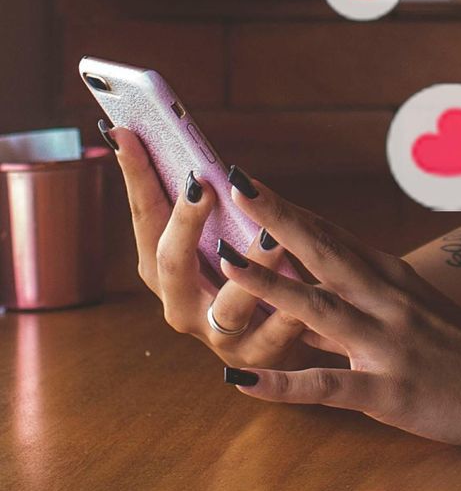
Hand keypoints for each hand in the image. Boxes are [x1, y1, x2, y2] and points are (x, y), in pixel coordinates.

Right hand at [107, 128, 348, 374]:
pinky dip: (288, 317)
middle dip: (183, 223)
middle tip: (201, 185)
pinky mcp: (259, 356)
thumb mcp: (220, 235)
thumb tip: (174, 137)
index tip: (126, 134)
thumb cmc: (247, 275)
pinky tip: (304, 297)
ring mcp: (218, 335)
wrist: (286, 341)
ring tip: (273, 240)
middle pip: (169, 263)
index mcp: (165, 269)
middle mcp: (182, 303)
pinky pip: (274, 337)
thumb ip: (204, 197)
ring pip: (227, 308)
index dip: (135, 175)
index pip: (144, 214)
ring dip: (248, 273)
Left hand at [185, 174, 460, 449]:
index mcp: (389, 277)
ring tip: (223, 263)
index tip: (245, 177)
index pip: (329, 233)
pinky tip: (240, 383)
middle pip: (323, 251)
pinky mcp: (390, 389)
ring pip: (319, 308)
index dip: (286, 207)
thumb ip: (355, 303)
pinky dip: (283, 385)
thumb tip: (296, 299)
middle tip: (232, 183)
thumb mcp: (411, 311)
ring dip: (269, 285)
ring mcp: (387, 342)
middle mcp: (386, 299)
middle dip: (275, 218)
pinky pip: (329, 386)